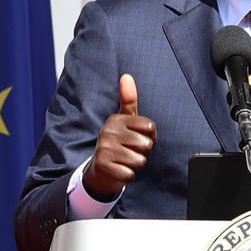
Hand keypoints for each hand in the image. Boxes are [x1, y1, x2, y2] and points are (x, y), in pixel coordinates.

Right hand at [83, 74, 156, 197]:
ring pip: (140, 160)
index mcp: (116, 119)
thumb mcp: (125, 120)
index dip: (150, 137)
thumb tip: (126, 75)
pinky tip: (119, 170)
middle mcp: (108, 131)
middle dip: (143, 152)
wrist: (100, 170)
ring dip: (136, 164)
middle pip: (146, 144)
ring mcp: (104, 149)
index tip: (137, 137)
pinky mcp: (104, 166)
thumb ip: (128, 99)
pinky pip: (130, 173)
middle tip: (130, 151)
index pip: (150, 127)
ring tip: (125, 160)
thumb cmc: (119, 143)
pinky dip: (128, 175)